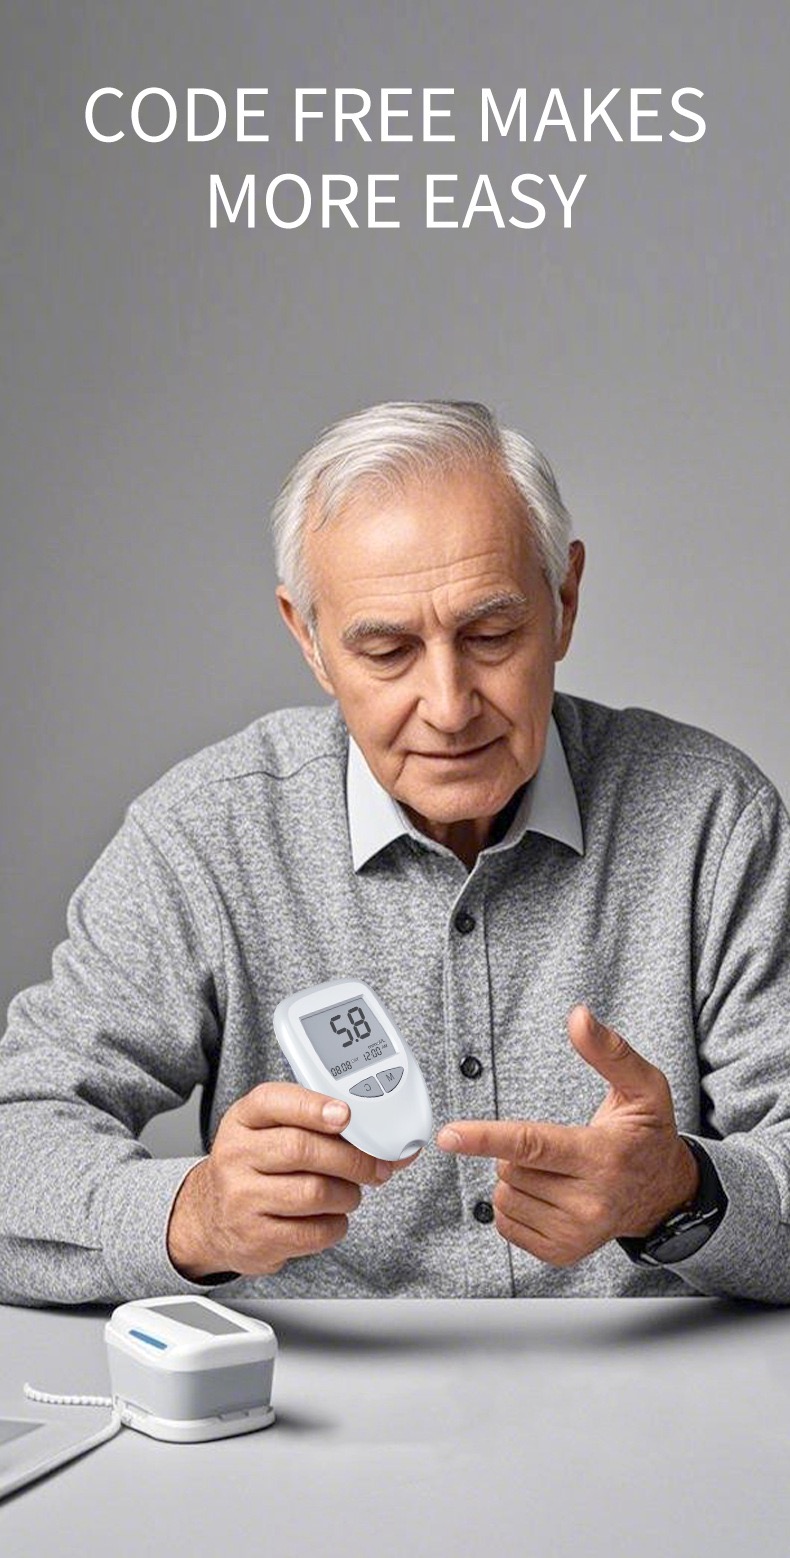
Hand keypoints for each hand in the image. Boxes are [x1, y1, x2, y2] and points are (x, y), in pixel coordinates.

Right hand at [167, 1081, 415, 1279]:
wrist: (210, 1217)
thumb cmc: (254, 1166)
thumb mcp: (270, 1131)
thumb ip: (319, 1125)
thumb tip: (389, 1139)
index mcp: (242, 1119)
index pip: (274, 1102)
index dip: (313, 1107)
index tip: (345, 1114)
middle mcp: (236, 1156)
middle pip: (302, 1149)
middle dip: (351, 1159)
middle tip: (375, 1166)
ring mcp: (242, 1199)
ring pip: (314, 1193)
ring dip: (347, 1194)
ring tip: (349, 1193)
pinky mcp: (255, 1239)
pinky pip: (312, 1233)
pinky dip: (336, 1225)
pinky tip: (332, 1217)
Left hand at [435, 1005, 699, 1266]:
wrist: (665, 1195)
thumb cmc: (648, 1136)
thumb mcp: (643, 1087)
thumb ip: (609, 1050)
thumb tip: (579, 1017)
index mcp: (603, 1156)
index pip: (533, 1145)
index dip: (486, 1137)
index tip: (449, 1135)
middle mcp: (590, 1201)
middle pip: (510, 1167)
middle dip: (518, 1152)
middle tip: (560, 1149)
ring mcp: (576, 1233)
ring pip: (503, 1195)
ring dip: (518, 1179)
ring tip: (558, 1173)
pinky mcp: (562, 1252)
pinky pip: (505, 1223)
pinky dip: (517, 1205)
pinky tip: (550, 1196)